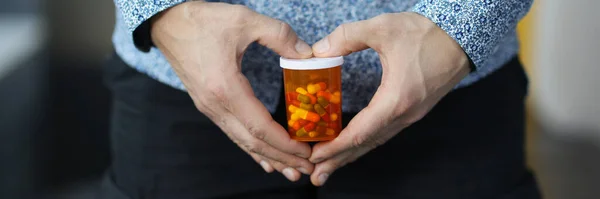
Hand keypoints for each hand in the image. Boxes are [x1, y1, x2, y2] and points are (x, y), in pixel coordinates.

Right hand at [151, 1, 314, 180]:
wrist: (167, 23)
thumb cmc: (202, 21)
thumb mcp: (244, 20)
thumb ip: (279, 35)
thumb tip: (306, 54)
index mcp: (225, 88)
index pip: (260, 127)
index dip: (285, 144)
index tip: (307, 152)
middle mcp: (215, 105)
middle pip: (253, 142)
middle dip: (282, 158)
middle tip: (307, 169)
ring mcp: (210, 108)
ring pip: (242, 141)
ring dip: (269, 157)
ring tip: (291, 170)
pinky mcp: (208, 106)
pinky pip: (233, 133)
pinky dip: (252, 148)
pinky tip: (265, 159)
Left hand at [308, 12, 470, 185]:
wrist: (462, 37)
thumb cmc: (427, 33)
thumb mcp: (383, 27)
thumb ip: (347, 37)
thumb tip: (318, 51)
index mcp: (396, 100)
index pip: (360, 132)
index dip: (335, 147)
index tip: (315, 156)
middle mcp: (405, 114)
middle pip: (366, 144)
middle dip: (339, 160)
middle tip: (316, 176)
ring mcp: (411, 115)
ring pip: (376, 140)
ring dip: (351, 154)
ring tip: (329, 166)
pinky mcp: (413, 110)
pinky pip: (384, 132)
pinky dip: (365, 141)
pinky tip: (353, 144)